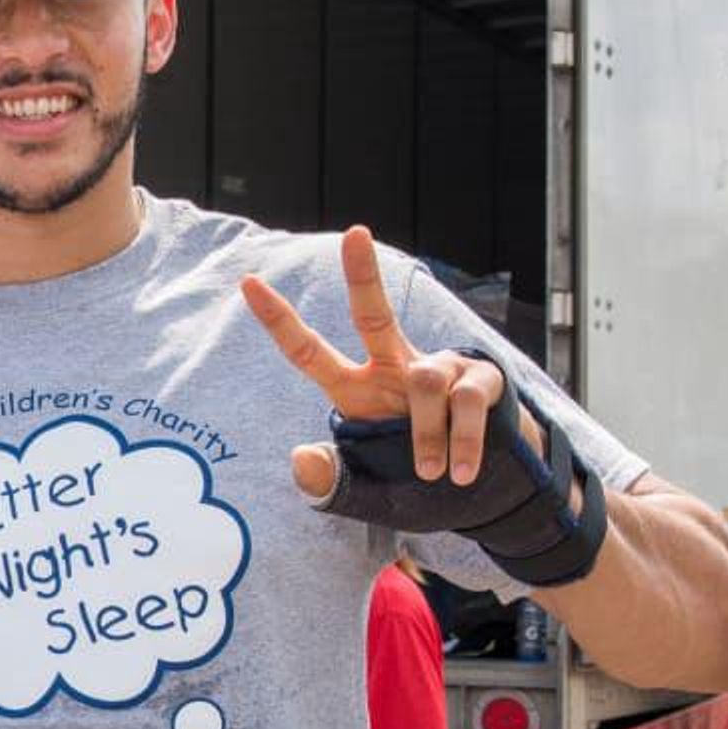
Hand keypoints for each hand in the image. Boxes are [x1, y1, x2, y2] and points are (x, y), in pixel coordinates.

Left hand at [241, 226, 539, 496]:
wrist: (479, 496)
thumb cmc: (413, 486)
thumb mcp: (364, 495)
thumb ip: (329, 483)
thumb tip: (299, 460)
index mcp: (356, 392)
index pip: (309, 353)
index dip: (279, 321)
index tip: (248, 282)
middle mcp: (393, 369)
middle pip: (373, 314)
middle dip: (363, 274)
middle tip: (355, 232)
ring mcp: (439, 369)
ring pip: (425, 380)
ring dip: (427, 435)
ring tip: (433, 474)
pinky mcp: (480, 380)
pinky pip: (467, 401)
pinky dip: (463, 442)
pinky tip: (460, 471)